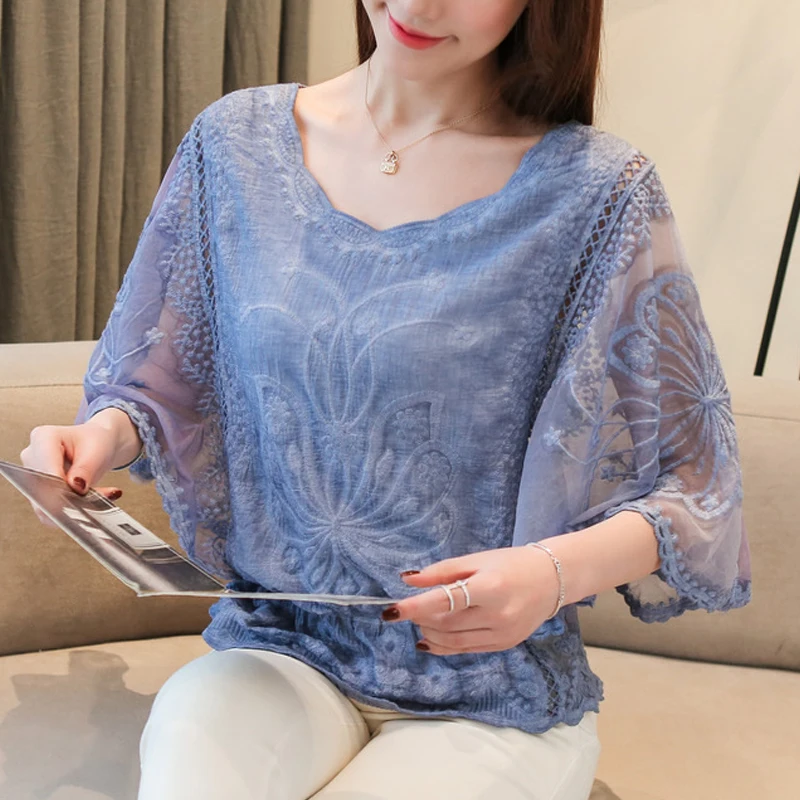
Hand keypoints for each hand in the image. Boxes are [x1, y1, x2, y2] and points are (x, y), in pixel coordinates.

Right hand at [20, 419, 127, 525]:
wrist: (97, 445)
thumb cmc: (96, 442)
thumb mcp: (97, 450)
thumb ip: (85, 469)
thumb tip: (75, 488)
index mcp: (42, 438)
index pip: (46, 469)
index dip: (61, 486)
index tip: (80, 495)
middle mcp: (32, 456)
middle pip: (43, 488)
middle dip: (72, 498)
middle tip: (101, 498)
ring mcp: (33, 476)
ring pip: (46, 504)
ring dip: (75, 506)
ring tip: (104, 496)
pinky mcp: (39, 492)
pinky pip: (52, 510)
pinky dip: (73, 509)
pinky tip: (95, 501)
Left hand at [381, 547, 560, 654]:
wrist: (552, 578)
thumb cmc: (511, 563)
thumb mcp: (476, 559)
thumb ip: (441, 571)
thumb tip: (407, 579)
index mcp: (490, 587)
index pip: (444, 601)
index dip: (414, 607)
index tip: (390, 611)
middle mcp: (497, 615)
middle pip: (445, 624)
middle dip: (420, 618)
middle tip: (408, 608)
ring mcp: (502, 634)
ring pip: (453, 642)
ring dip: (429, 633)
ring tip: (421, 620)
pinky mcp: (504, 645)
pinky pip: (466, 650)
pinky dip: (443, 646)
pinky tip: (430, 639)